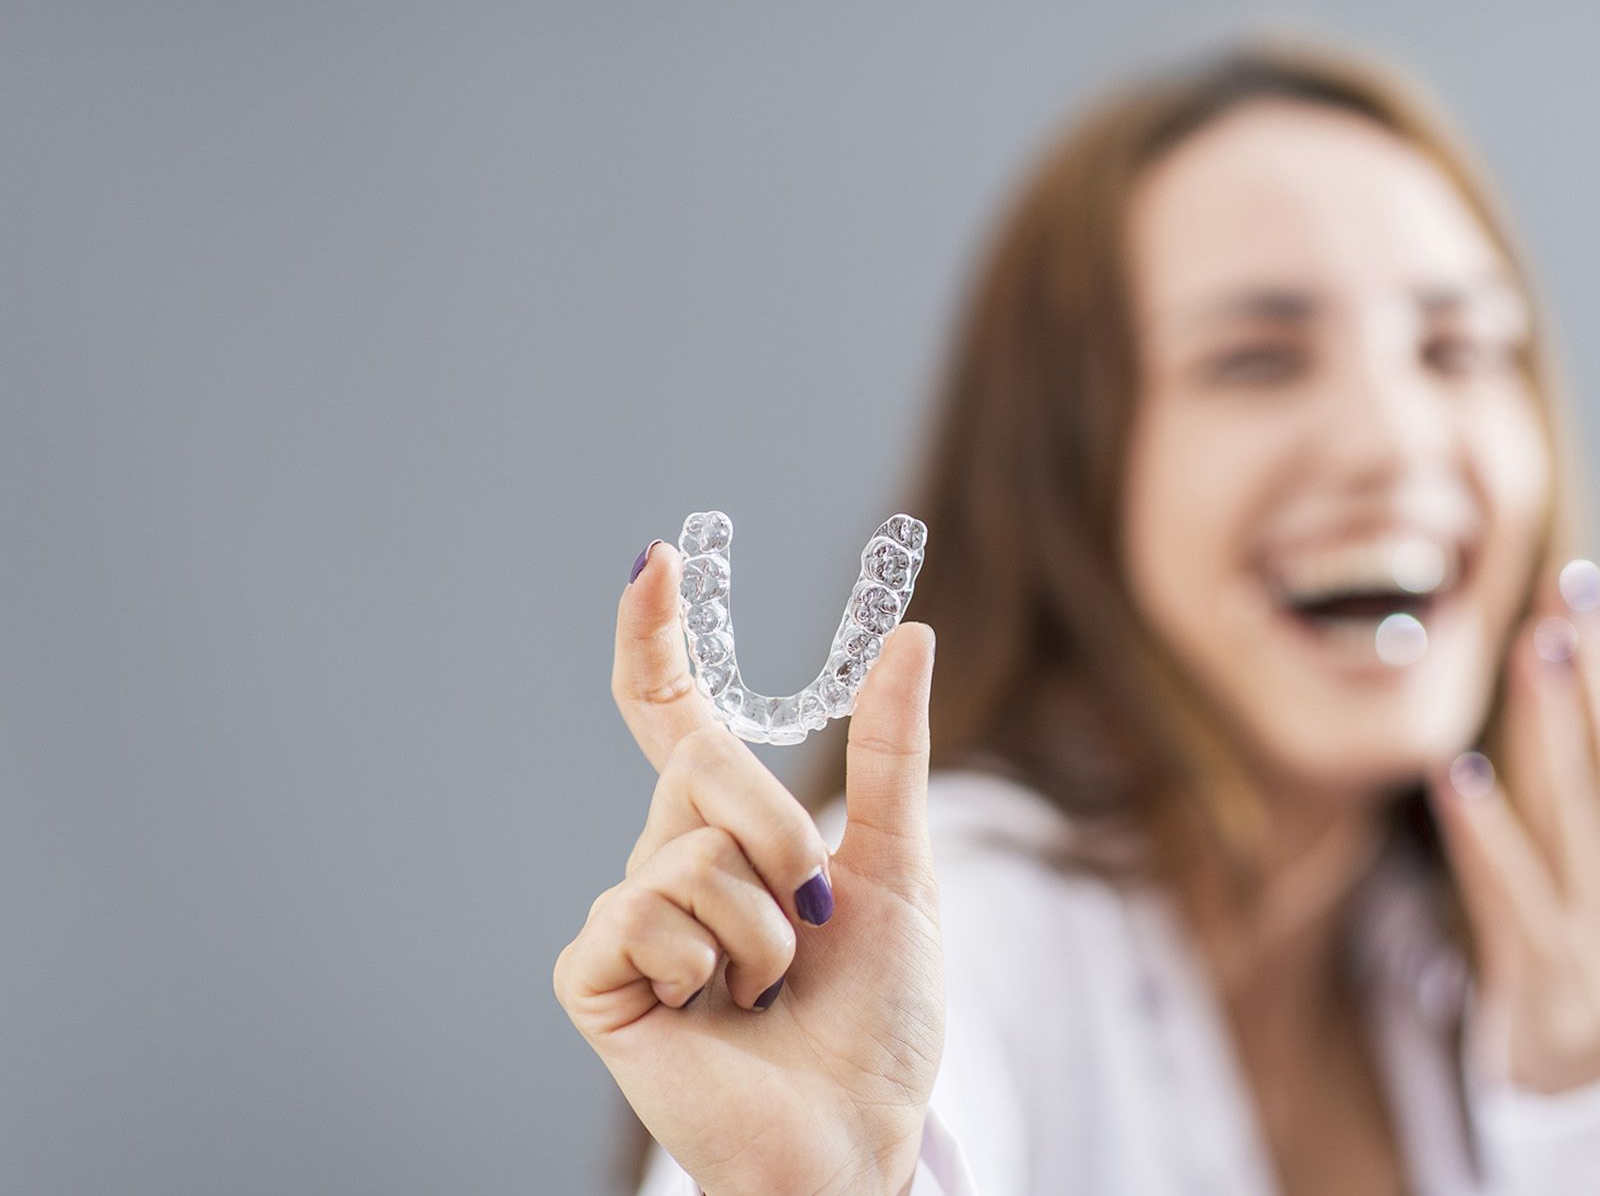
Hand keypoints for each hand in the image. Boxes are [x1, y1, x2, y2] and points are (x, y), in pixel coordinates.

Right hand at [553, 542, 943, 1194]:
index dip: (656, 637)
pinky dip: (707, 966)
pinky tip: (714, 1015)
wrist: (857, 1133)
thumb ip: (891, 754)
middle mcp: (669, 859)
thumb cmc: (878, 1020)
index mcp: (732, 831)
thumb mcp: (902, 868)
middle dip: (784, 834)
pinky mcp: (597, 976)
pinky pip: (643, 914)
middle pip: (699, 766)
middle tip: (818, 909)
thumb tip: (911, 636)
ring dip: (764, 928)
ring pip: (687, 851)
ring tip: (768, 991)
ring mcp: (629, 917)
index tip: (656, 558)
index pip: (674, 714)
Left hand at [1430, 558, 1599, 1093]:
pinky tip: (1455, 770)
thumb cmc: (1586, 944)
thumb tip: (1598, 668)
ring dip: (1556, 723)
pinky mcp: (1539, 966)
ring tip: (1535, 646)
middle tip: (1575, 582)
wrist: (1596, 1085)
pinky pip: (1507, 888)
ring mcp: (1592, 920)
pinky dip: (1485, 829)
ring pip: (1575, 807)